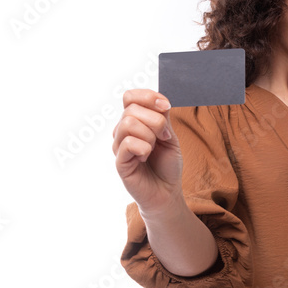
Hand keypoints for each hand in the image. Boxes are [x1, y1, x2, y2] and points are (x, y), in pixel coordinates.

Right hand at [111, 88, 182, 213]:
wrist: (167, 191)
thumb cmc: (166, 164)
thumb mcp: (169, 136)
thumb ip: (162, 118)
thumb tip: (159, 101)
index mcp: (134, 121)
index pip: (130, 96)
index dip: (148, 96)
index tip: (166, 107)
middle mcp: (123, 131)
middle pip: (131, 109)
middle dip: (156, 121)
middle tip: (165, 137)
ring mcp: (119, 146)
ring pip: (128, 123)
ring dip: (150, 136)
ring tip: (153, 149)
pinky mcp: (119, 162)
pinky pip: (128, 143)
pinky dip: (143, 148)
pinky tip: (145, 158)